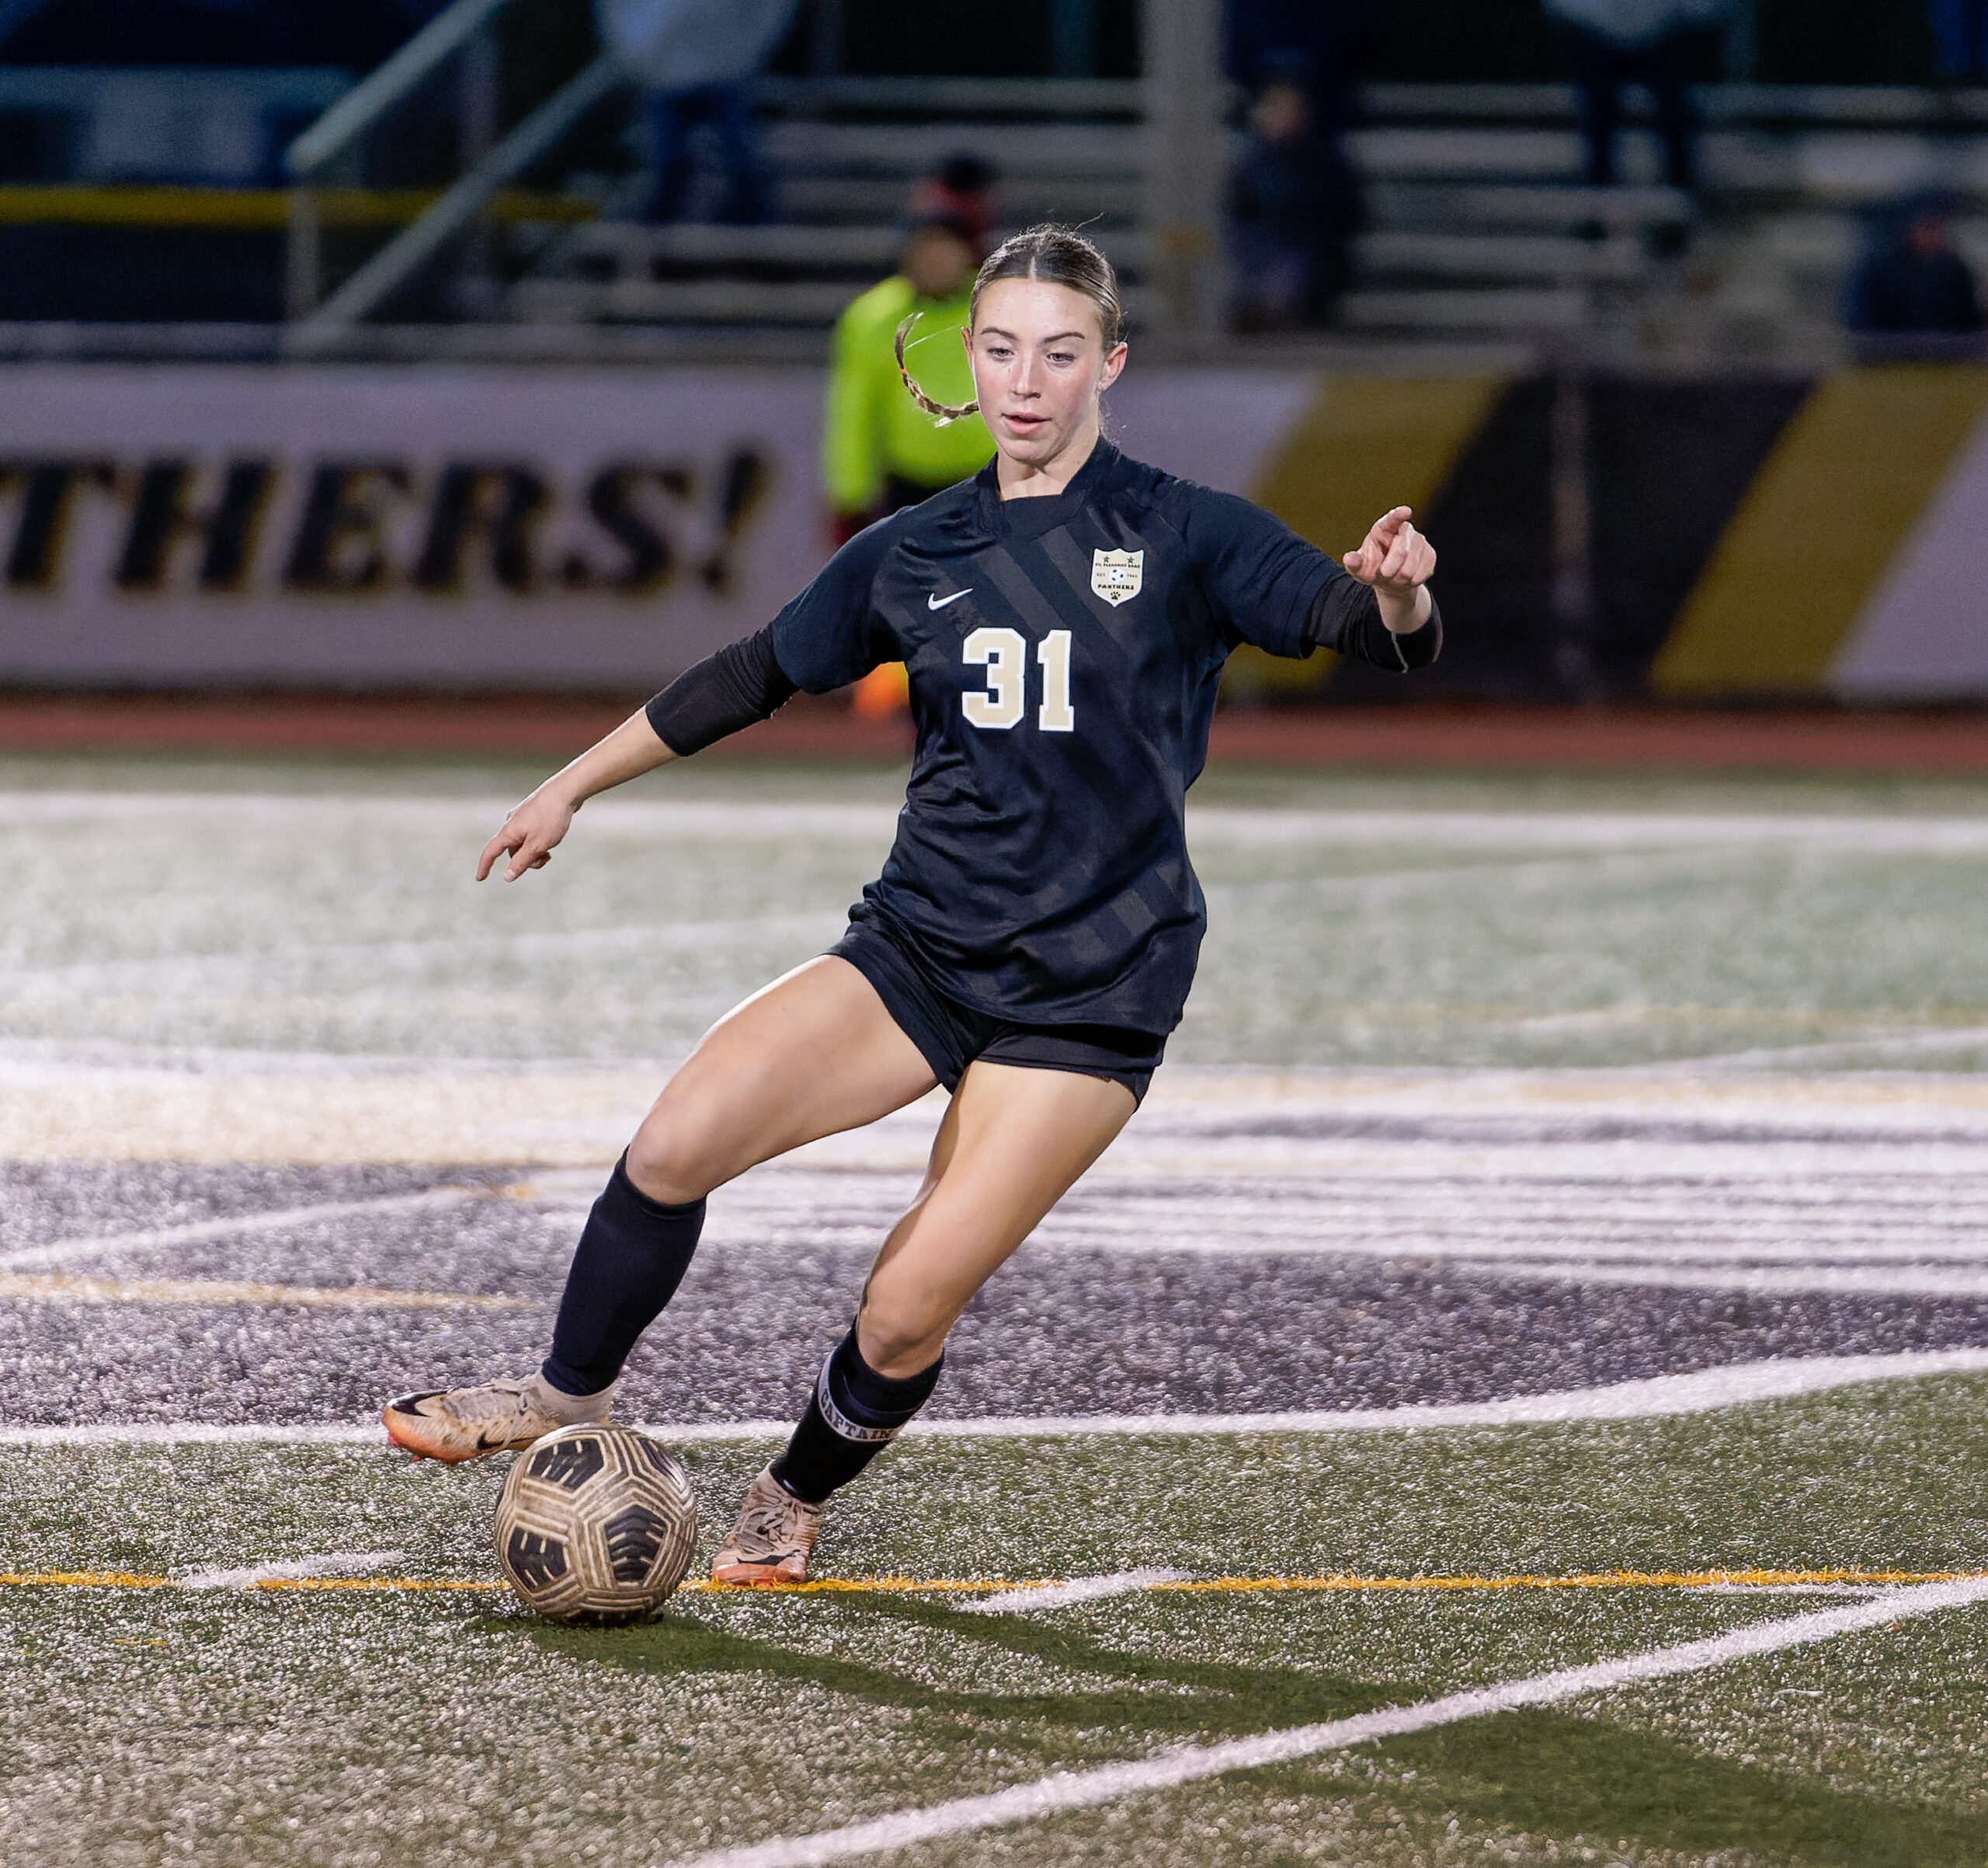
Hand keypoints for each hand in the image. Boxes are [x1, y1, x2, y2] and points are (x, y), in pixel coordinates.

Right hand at [477, 786, 575, 882]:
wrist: (566, 791)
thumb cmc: (551, 818)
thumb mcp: (537, 845)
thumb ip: (521, 862)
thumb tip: (507, 877)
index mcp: (509, 832)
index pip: (491, 852)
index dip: (484, 866)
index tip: (479, 878)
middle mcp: (511, 824)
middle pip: (512, 851)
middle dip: (526, 861)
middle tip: (545, 858)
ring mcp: (522, 818)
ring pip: (524, 844)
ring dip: (535, 852)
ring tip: (551, 847)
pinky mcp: (533, 814)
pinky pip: (531, 835)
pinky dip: (539, 842)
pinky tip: (553, 838)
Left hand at [1344, 506, 1435, 632]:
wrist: (1390, 581)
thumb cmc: (1372, 569)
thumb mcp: (1360, 569)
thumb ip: (1354, 563)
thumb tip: (1348, 558)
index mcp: (1384, 528)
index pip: (1392, 519)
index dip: (1398, 515)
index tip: (1406, 511)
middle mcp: (1404, 530)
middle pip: (1401, 549)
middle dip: (1390, 568)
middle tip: (1384, 574)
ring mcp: (1419, 541)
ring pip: (1412, 564)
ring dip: (1400, 578)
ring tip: (1394, 577)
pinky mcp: (1430, 554)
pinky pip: (1423, 571)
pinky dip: (1412, 581)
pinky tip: (1407, 579)